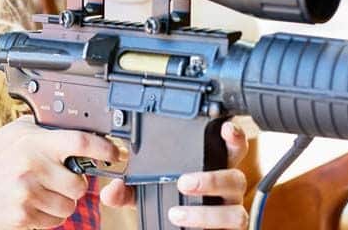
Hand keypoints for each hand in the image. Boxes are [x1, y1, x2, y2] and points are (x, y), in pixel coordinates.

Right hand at [0, 116, 119, 229]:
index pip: (78, 141)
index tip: (113, 153)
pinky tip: (31, 205)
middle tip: (56, 180)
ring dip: (60, 203)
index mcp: (32, 141)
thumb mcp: (13, 135)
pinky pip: (55, 221)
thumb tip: (78, 125)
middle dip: (73, 185)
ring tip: (40, 193)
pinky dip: (48, 217)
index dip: (102, 148)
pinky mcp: (23, 216)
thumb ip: (43, 129)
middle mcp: (31, 165)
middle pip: (79, 183)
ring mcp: (26, 192)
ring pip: (70, 205)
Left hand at [99, 121, 249, 228]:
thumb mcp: (146, 193)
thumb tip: (111, 190)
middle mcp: (228, 189)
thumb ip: (129, 189)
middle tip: (183, 182)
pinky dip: (208, 227)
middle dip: (211, 179)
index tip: (224, 128)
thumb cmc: (172, 205)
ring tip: (176, 214)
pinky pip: (231, 229)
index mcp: (212, 168)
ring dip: (205, 212)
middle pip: (236, 177)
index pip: (232, 148)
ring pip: (235, 211)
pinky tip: (190, 229)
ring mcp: (232, 211)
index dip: (233, 137)